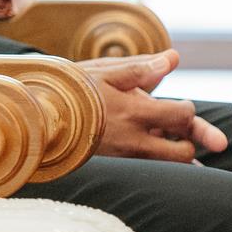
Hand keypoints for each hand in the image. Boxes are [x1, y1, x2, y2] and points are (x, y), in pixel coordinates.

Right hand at [80, 50, 228, 162]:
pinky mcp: (117, 167)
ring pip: (168, 168)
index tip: (180, 105)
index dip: (188, 111)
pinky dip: (163, 167)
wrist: (39, 118)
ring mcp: (125, 157)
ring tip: (176, 143)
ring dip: (178, 155)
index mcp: (132, 111)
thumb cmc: (73, 91)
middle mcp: (132, 140)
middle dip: (191, 139)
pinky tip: (167, 162)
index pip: (182, 117)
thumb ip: (141, 68)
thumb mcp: (104, 73)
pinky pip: (151, 173)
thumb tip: (174, 58)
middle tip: (182, 129)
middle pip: (182, 152)